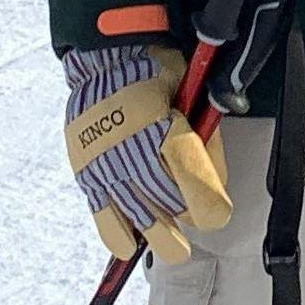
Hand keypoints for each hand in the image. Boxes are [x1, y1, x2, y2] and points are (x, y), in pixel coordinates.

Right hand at [62, 43, 232, 263]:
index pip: (193, 182)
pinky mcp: (87, 171)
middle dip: (187, 217)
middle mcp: (133, 150)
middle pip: (167, 203)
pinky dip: (118, 234)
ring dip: (159, 235)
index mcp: (165, 127)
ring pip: (137, 215)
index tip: (218, 213)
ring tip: (173, 247)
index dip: (211, 206)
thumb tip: (218, 182)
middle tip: (196, 219)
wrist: (106, 56)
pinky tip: (130, 244)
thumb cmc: (155, 71)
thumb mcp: (192, 93)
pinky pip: (102, 213)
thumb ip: (206, 139)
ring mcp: (106, 163)